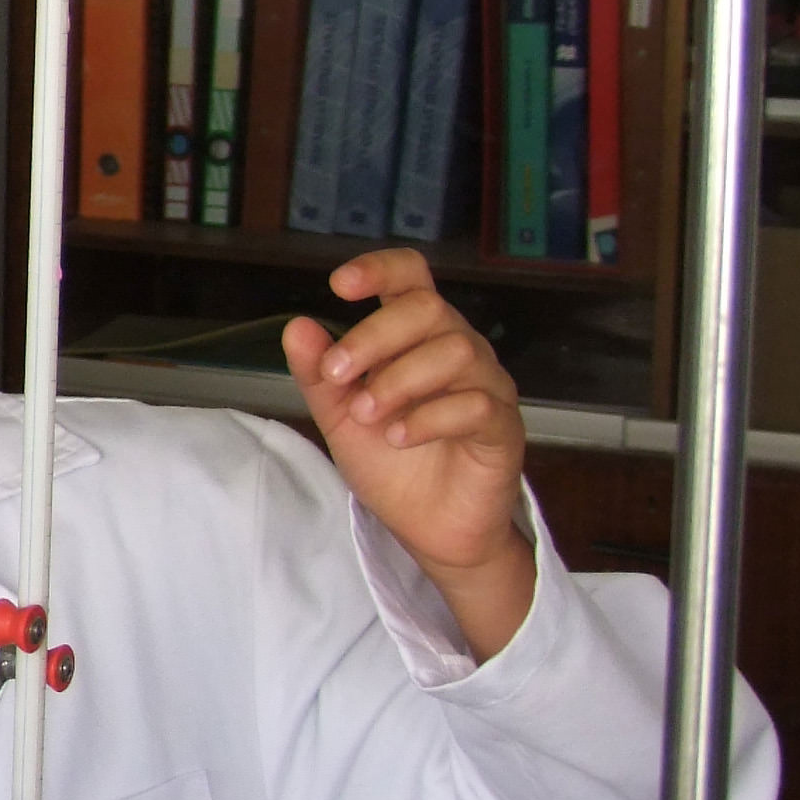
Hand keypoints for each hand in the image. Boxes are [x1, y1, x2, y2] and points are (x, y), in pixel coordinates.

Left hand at [282, 249, 534, 661]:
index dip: (380, 269)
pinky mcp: (502, 427)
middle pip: (428, 308)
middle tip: (338, 374)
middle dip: (375, 336)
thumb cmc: (394, 465)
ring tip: (367, 415)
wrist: (429, 530)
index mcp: (418, 338)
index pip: (411, 278)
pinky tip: (398, 437)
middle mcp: (459, 349)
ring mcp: (487, 385)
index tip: (339, 285)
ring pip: (456, 350)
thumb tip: (296, 328)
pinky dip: (429, 417)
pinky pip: (476, 404)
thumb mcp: (341, 419)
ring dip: (399, 380)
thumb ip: (320, 375)